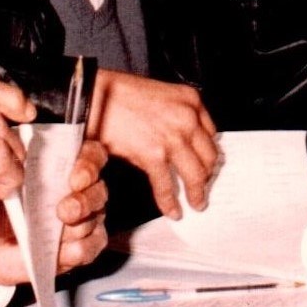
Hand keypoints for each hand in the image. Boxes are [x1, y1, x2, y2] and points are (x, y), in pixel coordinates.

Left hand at [0, 140, 109, 299]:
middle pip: (99, 190)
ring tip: (54, 232)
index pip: (93, 155)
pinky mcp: (82, 247)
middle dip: (84, 201)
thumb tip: (31, 160)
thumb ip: (24, 167)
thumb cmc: (1, 206)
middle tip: (64, 211)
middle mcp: (83, 191)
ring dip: (74, 228)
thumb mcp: (8, 182)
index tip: (75, 179)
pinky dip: (73, 250)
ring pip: (93, 221)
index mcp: (68, 166)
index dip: (89, 164)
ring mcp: (86, 220)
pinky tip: (58, 250)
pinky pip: (89, 248)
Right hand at [91, 70, 219, 219]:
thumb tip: (183, 141)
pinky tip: (173, 211)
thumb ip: (176, 115)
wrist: (95, 97)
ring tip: (196, 204)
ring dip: (197, 194)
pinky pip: (167, 186)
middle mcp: (187, 118)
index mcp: (191, 100)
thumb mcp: (160, 96)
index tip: (206, 166)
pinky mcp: (153, 154)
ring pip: (196, 175)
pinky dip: (170, 202)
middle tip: (203, 187)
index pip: (211, 135)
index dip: (208, 154)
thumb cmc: (119, 95)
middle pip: (209, 157)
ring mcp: (172, 137)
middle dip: (207, 176)